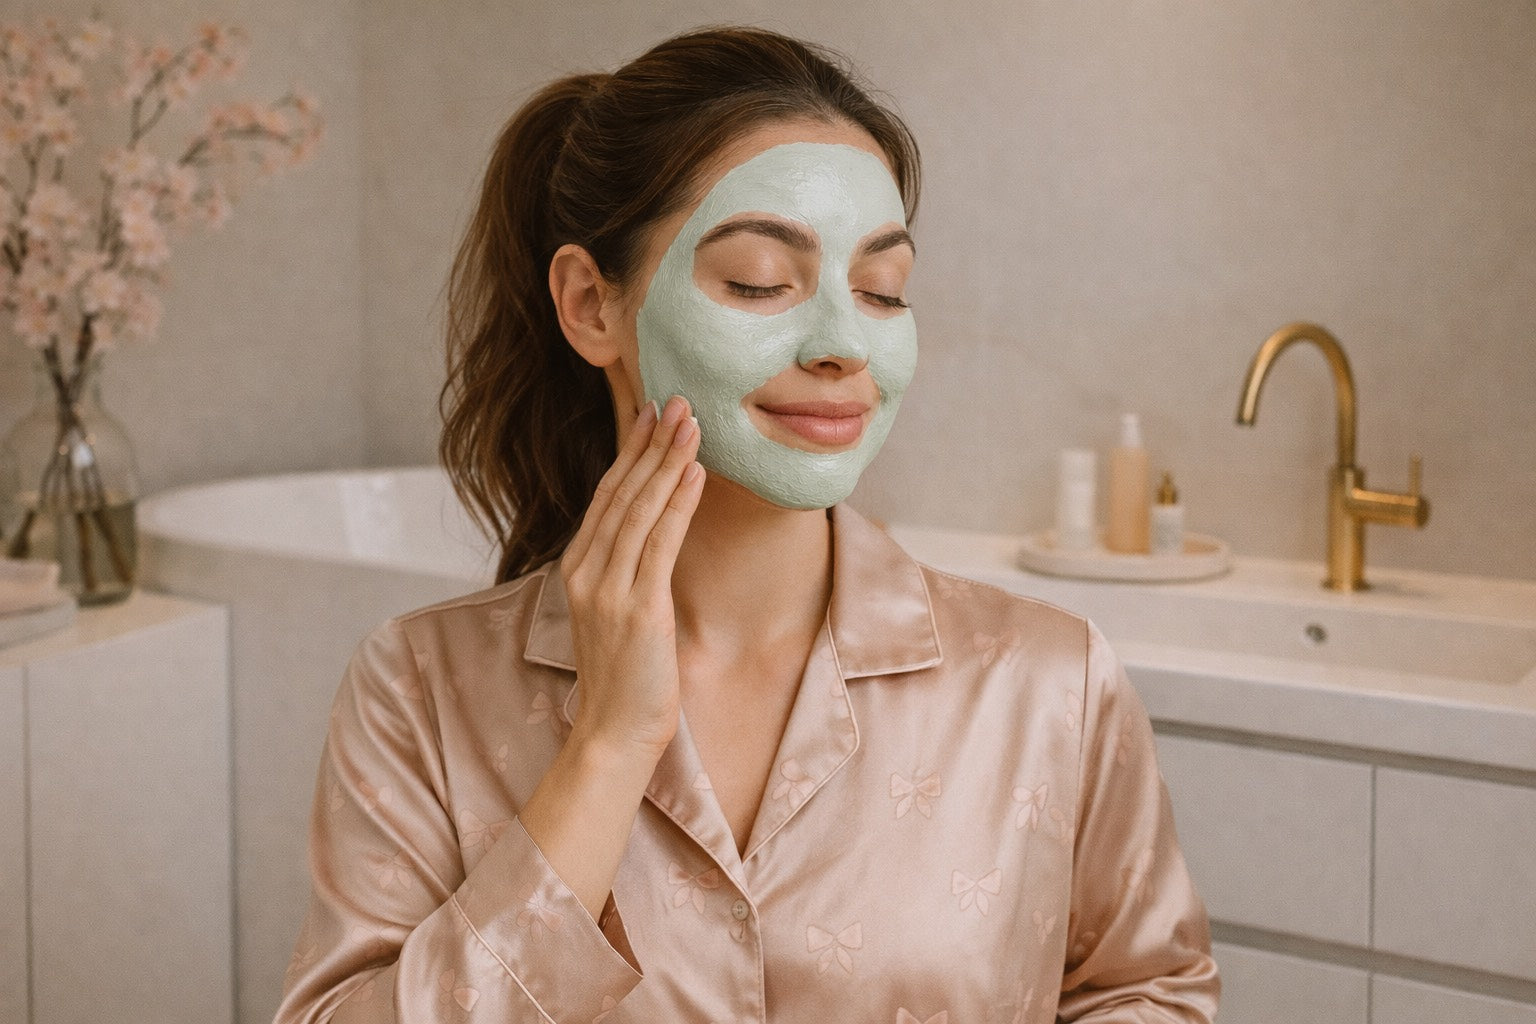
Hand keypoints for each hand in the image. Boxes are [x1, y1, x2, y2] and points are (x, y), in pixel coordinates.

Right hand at [558, 395, 704, 759]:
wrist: (613, 735)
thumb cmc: (625, 677)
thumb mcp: (619, 612)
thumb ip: (628, 570)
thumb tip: (656, 533)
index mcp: (579, 567)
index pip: (607, 496)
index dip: (631, 450)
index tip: (653, 411)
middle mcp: (587, 570)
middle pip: (621, 492)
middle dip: (651, 442)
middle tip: (678, 398)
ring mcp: (608, 588)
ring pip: (640, 509)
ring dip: (667, 460)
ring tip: (691, 421)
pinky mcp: (637, 608)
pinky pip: (660, 544)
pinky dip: (678, 503)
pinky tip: (694, 472)